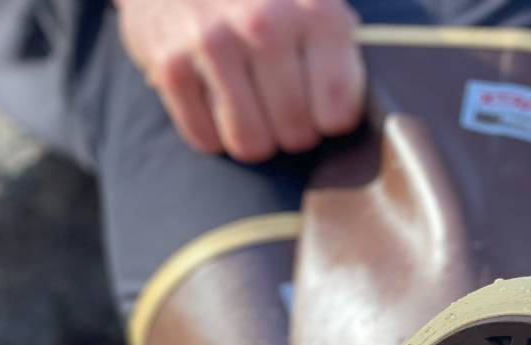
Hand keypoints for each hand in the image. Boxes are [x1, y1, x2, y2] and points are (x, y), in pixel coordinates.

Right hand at [118, 0, 365, 161]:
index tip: (320, 106)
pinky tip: (215, 101)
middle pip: (295, 133)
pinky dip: (211, 132)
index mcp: (316, 10)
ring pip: (250, 144)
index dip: (329, 120)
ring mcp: (213, 43)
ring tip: (251, 109)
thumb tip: (361, 113)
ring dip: (253, 138)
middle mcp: (265, 24)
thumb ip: (340, 46)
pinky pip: (204, 139)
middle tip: (281, 108)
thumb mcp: (313, 0)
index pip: (339, 110)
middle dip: (291, 132)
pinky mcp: (170, 64)